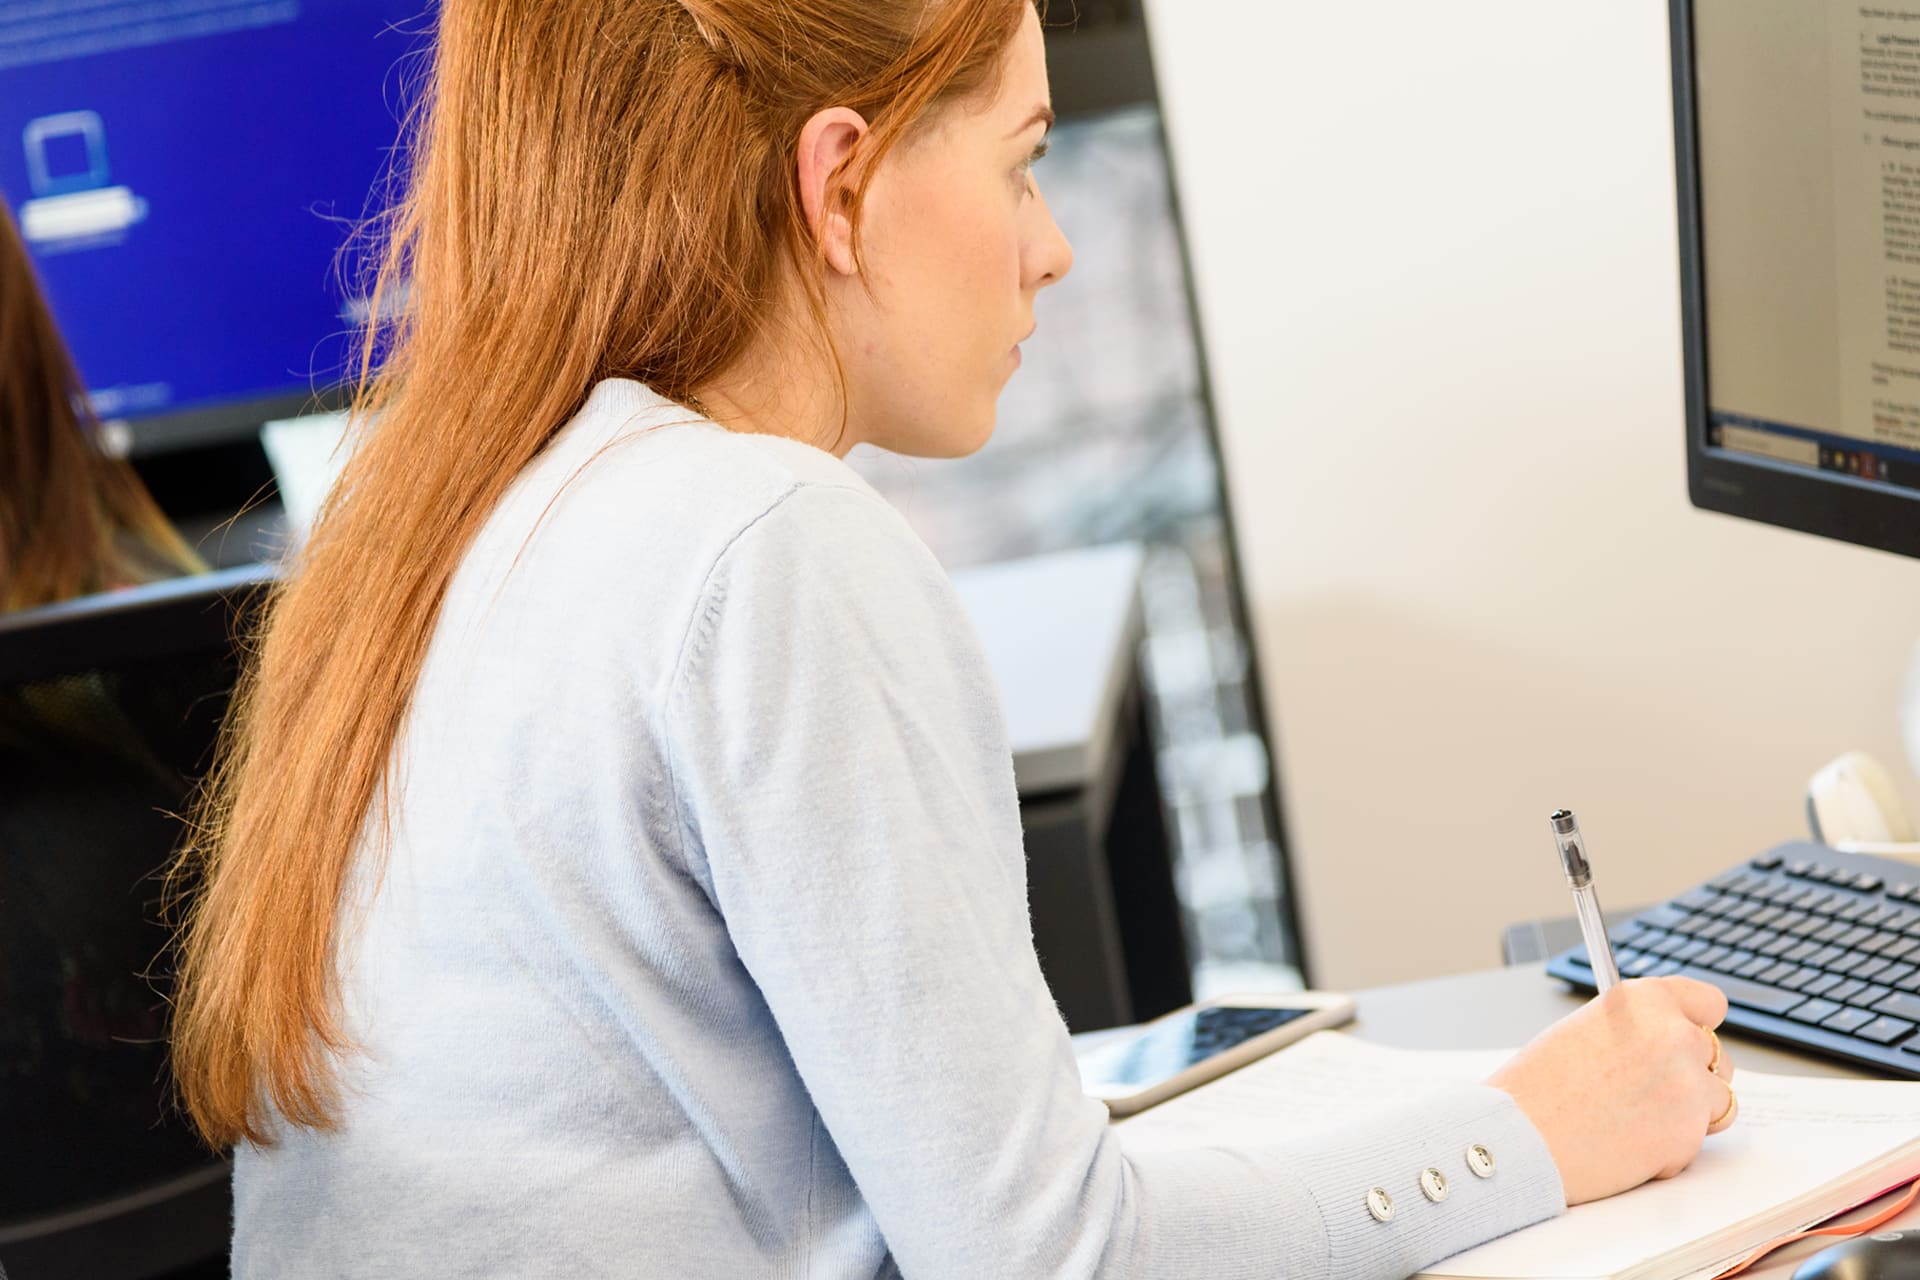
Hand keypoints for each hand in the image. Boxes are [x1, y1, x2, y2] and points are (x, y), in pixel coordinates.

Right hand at [1485, 976, 1736, 1204]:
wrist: (1520, 1137)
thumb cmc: (1537, 1086)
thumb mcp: (1585, 1030)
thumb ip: (1634, 1030)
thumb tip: (1662, 1043)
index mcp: (1645, 1000)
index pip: (1708, 1003)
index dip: (1698, 1024)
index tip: (1690, 1038)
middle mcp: (1675, 1035)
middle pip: (1718, 1058)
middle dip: (1692, 1077)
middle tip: (1649, 1093)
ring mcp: (1688, 1085)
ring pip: (1718, 1103)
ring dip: (1689, 1114)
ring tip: (1634, 1121)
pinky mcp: (1689, 1134)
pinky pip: (1695, 1142)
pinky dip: (1670, 1149)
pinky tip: (1626, 1144)